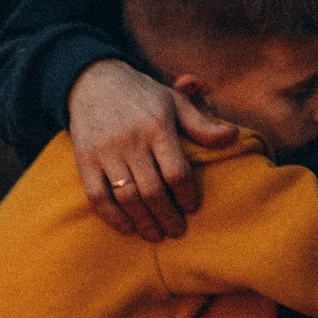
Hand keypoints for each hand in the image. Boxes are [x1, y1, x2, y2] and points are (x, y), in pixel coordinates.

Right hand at [67, 58, 235, 242]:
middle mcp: (130, 140)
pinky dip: (113, 217)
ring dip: (143, 223)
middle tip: (177, 231)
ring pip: (127, 197)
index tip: (192, 207)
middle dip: (168, 217)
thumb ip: (201, 124)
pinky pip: (98, 197)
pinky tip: (128, 227)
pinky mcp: (85, 161)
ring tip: (156, 235)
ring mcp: (105, 152)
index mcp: (157, 126)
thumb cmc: (142, 96)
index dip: (187, 196)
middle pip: (153, 191)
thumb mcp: (174, 102)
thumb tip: (232, 136)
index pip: (176, 172)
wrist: (94, 83)